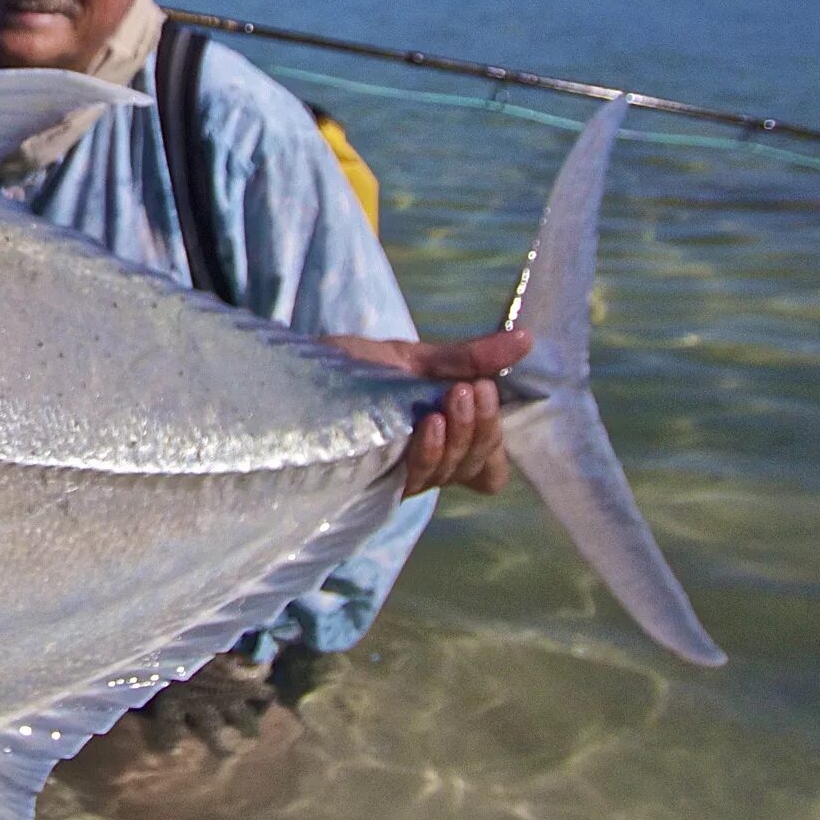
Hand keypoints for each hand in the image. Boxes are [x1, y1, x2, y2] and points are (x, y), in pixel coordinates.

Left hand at [321, 326, 528, 496]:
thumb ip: (468, 357)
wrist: (294, 373)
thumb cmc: (352, 369)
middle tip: (475, 387)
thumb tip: (526, 340)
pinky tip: (427, 422)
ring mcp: (401, 474)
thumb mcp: (416, 358)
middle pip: (476, 463)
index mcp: (443, 439)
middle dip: (483, 425)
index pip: (488, 466)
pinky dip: (429, 449)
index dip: (498, 447)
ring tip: (455, 395)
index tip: (492, 396)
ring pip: (450, 470)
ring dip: (460, 433)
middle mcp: (427, 463)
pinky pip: (415, 475)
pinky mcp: (374, 479)